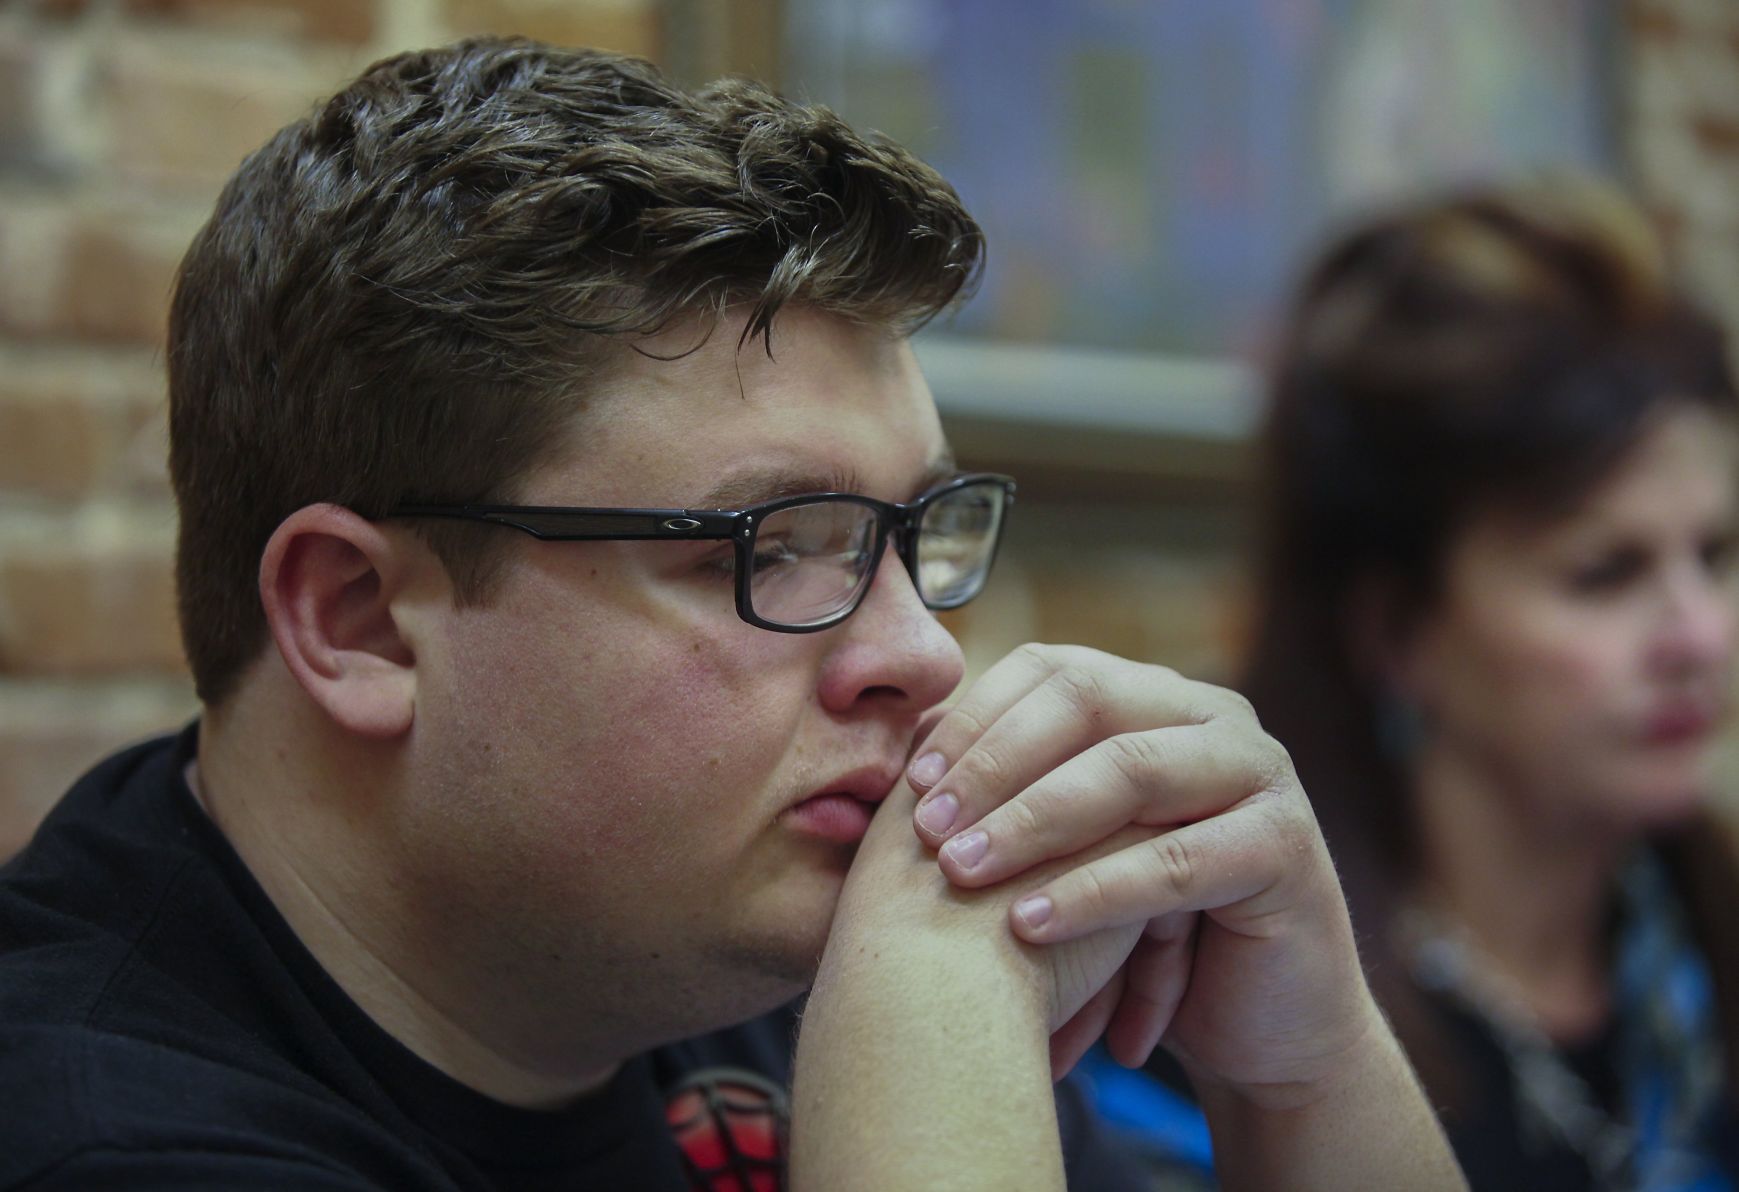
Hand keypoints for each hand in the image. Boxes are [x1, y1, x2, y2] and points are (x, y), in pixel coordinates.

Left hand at [907, 644, 1374, 1101]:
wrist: (1256, 1027)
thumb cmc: (1141, 933)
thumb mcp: (1072, 851)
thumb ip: (1016, 795)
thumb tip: (906, 753)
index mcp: (1156, 697)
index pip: (1054, 669)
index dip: (977, 717)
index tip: (911, 782)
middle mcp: (1211, 716)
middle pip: (1088, 702)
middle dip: (995, 763)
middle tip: (927, 827)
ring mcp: (1258, 771)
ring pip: (1129, 771)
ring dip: (1033, 820)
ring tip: (960, 872)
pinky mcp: (1286, 845)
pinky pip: (1175, 860)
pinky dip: (1094, 892)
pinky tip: (1027, 924)